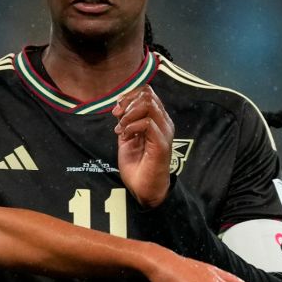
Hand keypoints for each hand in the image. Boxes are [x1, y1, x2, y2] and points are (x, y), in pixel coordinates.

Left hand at [113, 85, 172, 207]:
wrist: (144, 188)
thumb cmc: (137, 165)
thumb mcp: (127, 138)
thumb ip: (126, 122)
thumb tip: (120, 107)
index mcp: (157, 120)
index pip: (148, 92)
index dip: (129, 96)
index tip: (117, 109)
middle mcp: (164, 123)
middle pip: (148, 95)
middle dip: (127, 103)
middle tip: (117, 117)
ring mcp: (164, 132)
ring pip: (148, 105)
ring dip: (129, 115)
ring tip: (121, 129)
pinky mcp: (161, 144)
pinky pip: (147, 123)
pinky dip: (131, 127)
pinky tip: (125, 136)